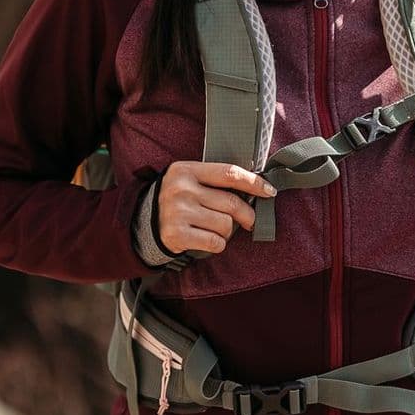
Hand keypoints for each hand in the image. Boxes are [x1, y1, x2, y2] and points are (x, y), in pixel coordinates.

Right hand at [156, 162, 274, 255]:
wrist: (145, 222)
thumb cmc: (178, 200)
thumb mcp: (190, 181)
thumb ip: (216, 181)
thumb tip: (257, 190)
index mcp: (186, 170)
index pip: (229, 173)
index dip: (254, 182)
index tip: (270, 191)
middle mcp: (181, 189)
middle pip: (231, 203)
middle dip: (246, 215)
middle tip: (248, 221)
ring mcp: (178, 212)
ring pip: (226, 225)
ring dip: (227, 232)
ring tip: (215, 229)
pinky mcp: (177, 234)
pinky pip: (215, 242)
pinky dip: (217, 244)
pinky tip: (206, 239)